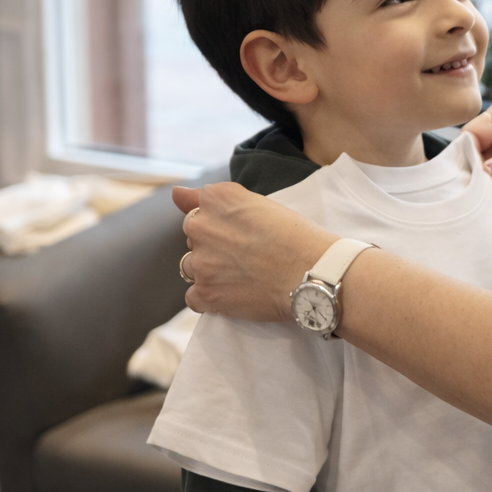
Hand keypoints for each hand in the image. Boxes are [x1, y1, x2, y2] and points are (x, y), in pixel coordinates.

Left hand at [174, 183, 337, 319]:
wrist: (315, 272)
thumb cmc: (297, 235)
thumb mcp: (258, 202)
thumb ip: (211, 198)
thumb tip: (175, 193)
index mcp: (217, 198)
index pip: (197, 209)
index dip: (220, 223)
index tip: (241, 233)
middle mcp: (201, 226)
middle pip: (193, 237)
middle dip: (212, 246)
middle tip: (245, 255)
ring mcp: (201, 263)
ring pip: (190, 267)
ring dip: (210, 272)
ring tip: (242, 276)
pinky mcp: (206, 293)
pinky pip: (194, 297)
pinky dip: (210, 298)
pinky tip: (234, 294)